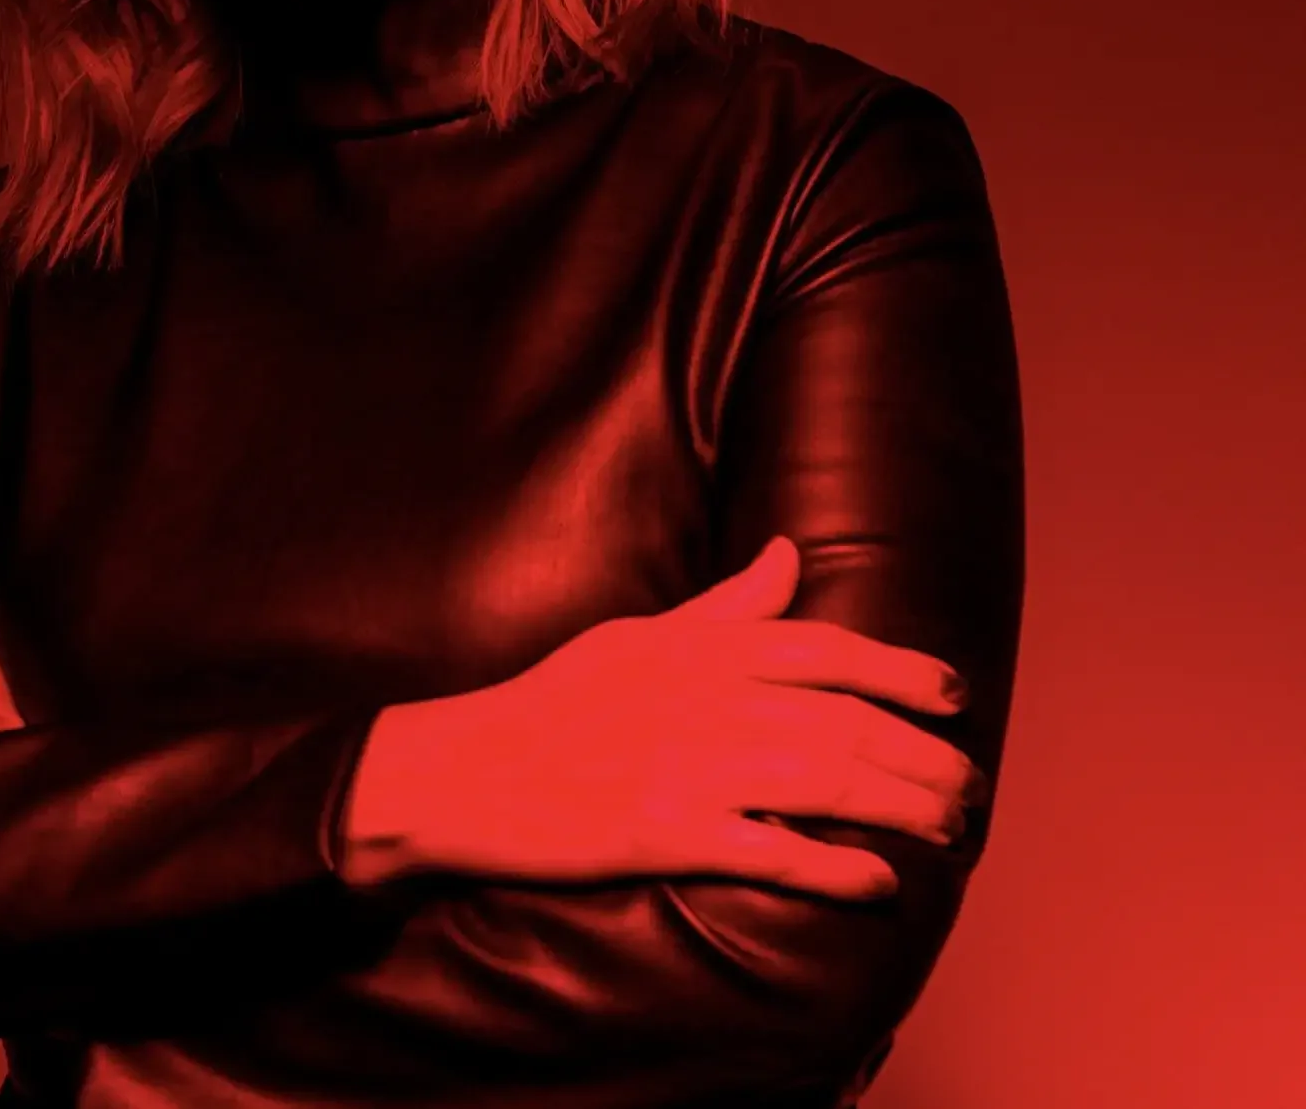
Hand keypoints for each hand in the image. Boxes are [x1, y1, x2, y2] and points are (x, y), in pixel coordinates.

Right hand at [347, 537, 984, 898]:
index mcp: (695, 650)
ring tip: (946, 828)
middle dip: (918, 754)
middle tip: (968, 784)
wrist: (467, 770)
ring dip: (897, 805)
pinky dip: (831, 868)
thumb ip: (724, 606)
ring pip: (820, 781)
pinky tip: (877, 882)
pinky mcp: (660, 833)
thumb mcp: (640, 637)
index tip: (953, 695)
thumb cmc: (558, 705)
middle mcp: (698, 699)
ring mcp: (681, 766)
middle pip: (838, 721)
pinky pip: (767, 852)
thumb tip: (789, 553)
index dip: (898, 670)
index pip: (821, 650)